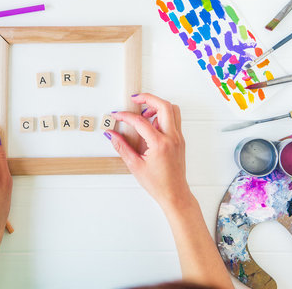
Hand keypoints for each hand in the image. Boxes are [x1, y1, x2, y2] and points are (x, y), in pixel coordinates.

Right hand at [106, 94, 189, 208]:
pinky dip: (162, 116)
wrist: (175, 194)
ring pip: (172, 110)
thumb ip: (122, 147)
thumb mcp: (135, 165)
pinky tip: (151, 124)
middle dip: (148, 98)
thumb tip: (112, 135)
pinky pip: (174, 120)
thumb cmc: (158, 184)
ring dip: (158, 106)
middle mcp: (172, 138)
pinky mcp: (180, 140)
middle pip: (164, 106)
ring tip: (144, 112)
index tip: (117, 116)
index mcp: (160, 144)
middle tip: (135, 99)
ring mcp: (178, 138)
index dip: (126, 116)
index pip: (140, 122)